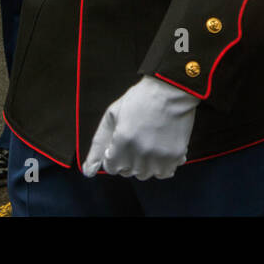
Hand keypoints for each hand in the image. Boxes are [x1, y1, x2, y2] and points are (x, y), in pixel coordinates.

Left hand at [83, 76, 197, 179]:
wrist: (172, 89)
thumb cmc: (139, 99)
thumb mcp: (112, 116)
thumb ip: (98, 145)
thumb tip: (88, 172)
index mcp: (122, 143)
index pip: (111, 168)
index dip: (114, 155)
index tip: (122, 142)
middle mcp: (139, 153)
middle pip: (128, 171)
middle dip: (129, 159)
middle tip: (137, 140)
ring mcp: (159, 156)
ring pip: (146, 174)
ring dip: (145, 163)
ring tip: (150, 144)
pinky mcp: (175, 155)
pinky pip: (165, 173)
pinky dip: (162, 165)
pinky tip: (162, 150)